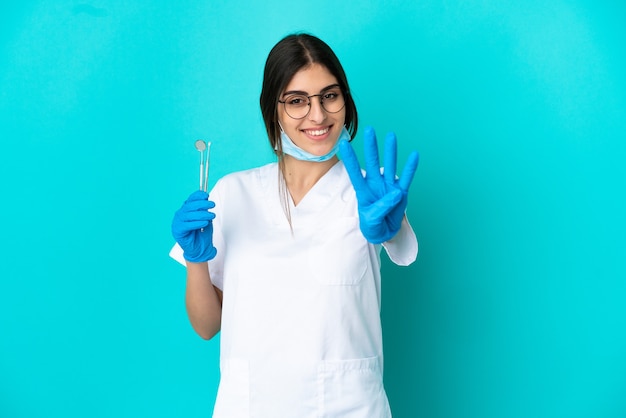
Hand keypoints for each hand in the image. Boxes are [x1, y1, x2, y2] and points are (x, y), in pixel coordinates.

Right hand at [171, 190, 216, 261]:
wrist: (200, 250)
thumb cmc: (202, 234)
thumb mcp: (206, 219)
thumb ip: (204, 210)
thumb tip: (206, 200)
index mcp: (186, 210)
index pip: (190, 200)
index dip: (197, 196)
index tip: (206, 195)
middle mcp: (180, 215)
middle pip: (189, 206)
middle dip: (201, 204)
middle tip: (212, 205)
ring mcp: (177, 223)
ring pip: (188, 215)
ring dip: (201, 214)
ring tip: (211, 216)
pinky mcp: (177, 231)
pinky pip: (186, 225)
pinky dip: (196, 223)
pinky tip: (204, 223)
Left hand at [339, 126, 418, 243]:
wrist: (385, 232)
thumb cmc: (373, 226)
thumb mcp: (371, 221)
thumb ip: (380, 207)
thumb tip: (395, 193)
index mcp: (363, 190)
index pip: (354, 172)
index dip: (350, 159)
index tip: (343, 144)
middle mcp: (375, 184)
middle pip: (372, 162)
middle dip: (371, 146)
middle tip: (369, 129)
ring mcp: (388, 186)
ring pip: (390, 165)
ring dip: (390, 151)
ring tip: (391, 135)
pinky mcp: (401, 192)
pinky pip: (406, 177)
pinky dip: (411, 167)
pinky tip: (414, 155)